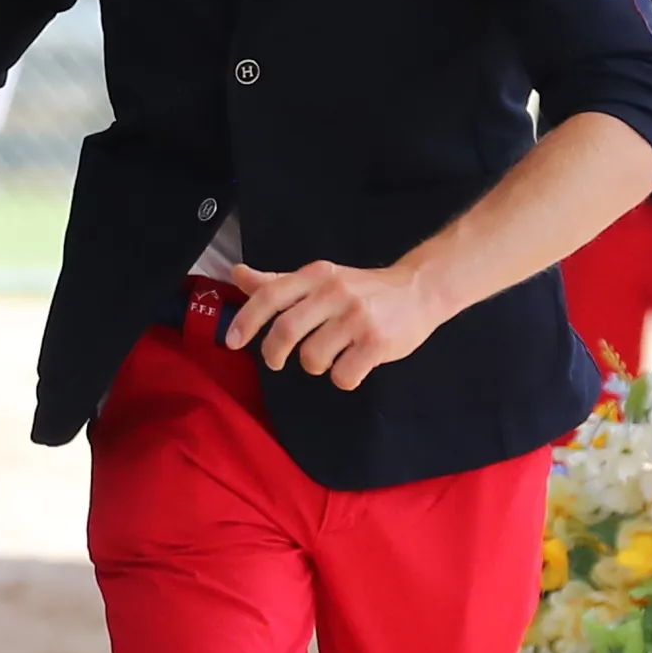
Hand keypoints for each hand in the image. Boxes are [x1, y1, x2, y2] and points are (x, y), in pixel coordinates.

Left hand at [214, 257, 448, 388]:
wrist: (420, 290)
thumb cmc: (363, 289)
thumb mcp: (321, 278)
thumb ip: (278, 282)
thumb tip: (236, 274)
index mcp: (317, 275)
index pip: (270, 295)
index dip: (246, 320)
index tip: (231, 342)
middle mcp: (335, 293)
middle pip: (286, 331)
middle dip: (273, 354)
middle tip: (276, 362)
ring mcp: (357, 318)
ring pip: (312, 358)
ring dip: (314, 366)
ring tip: (329, 356)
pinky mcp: (377, 343)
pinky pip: (343, 376)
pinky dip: (342, 378)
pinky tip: (353, 364)